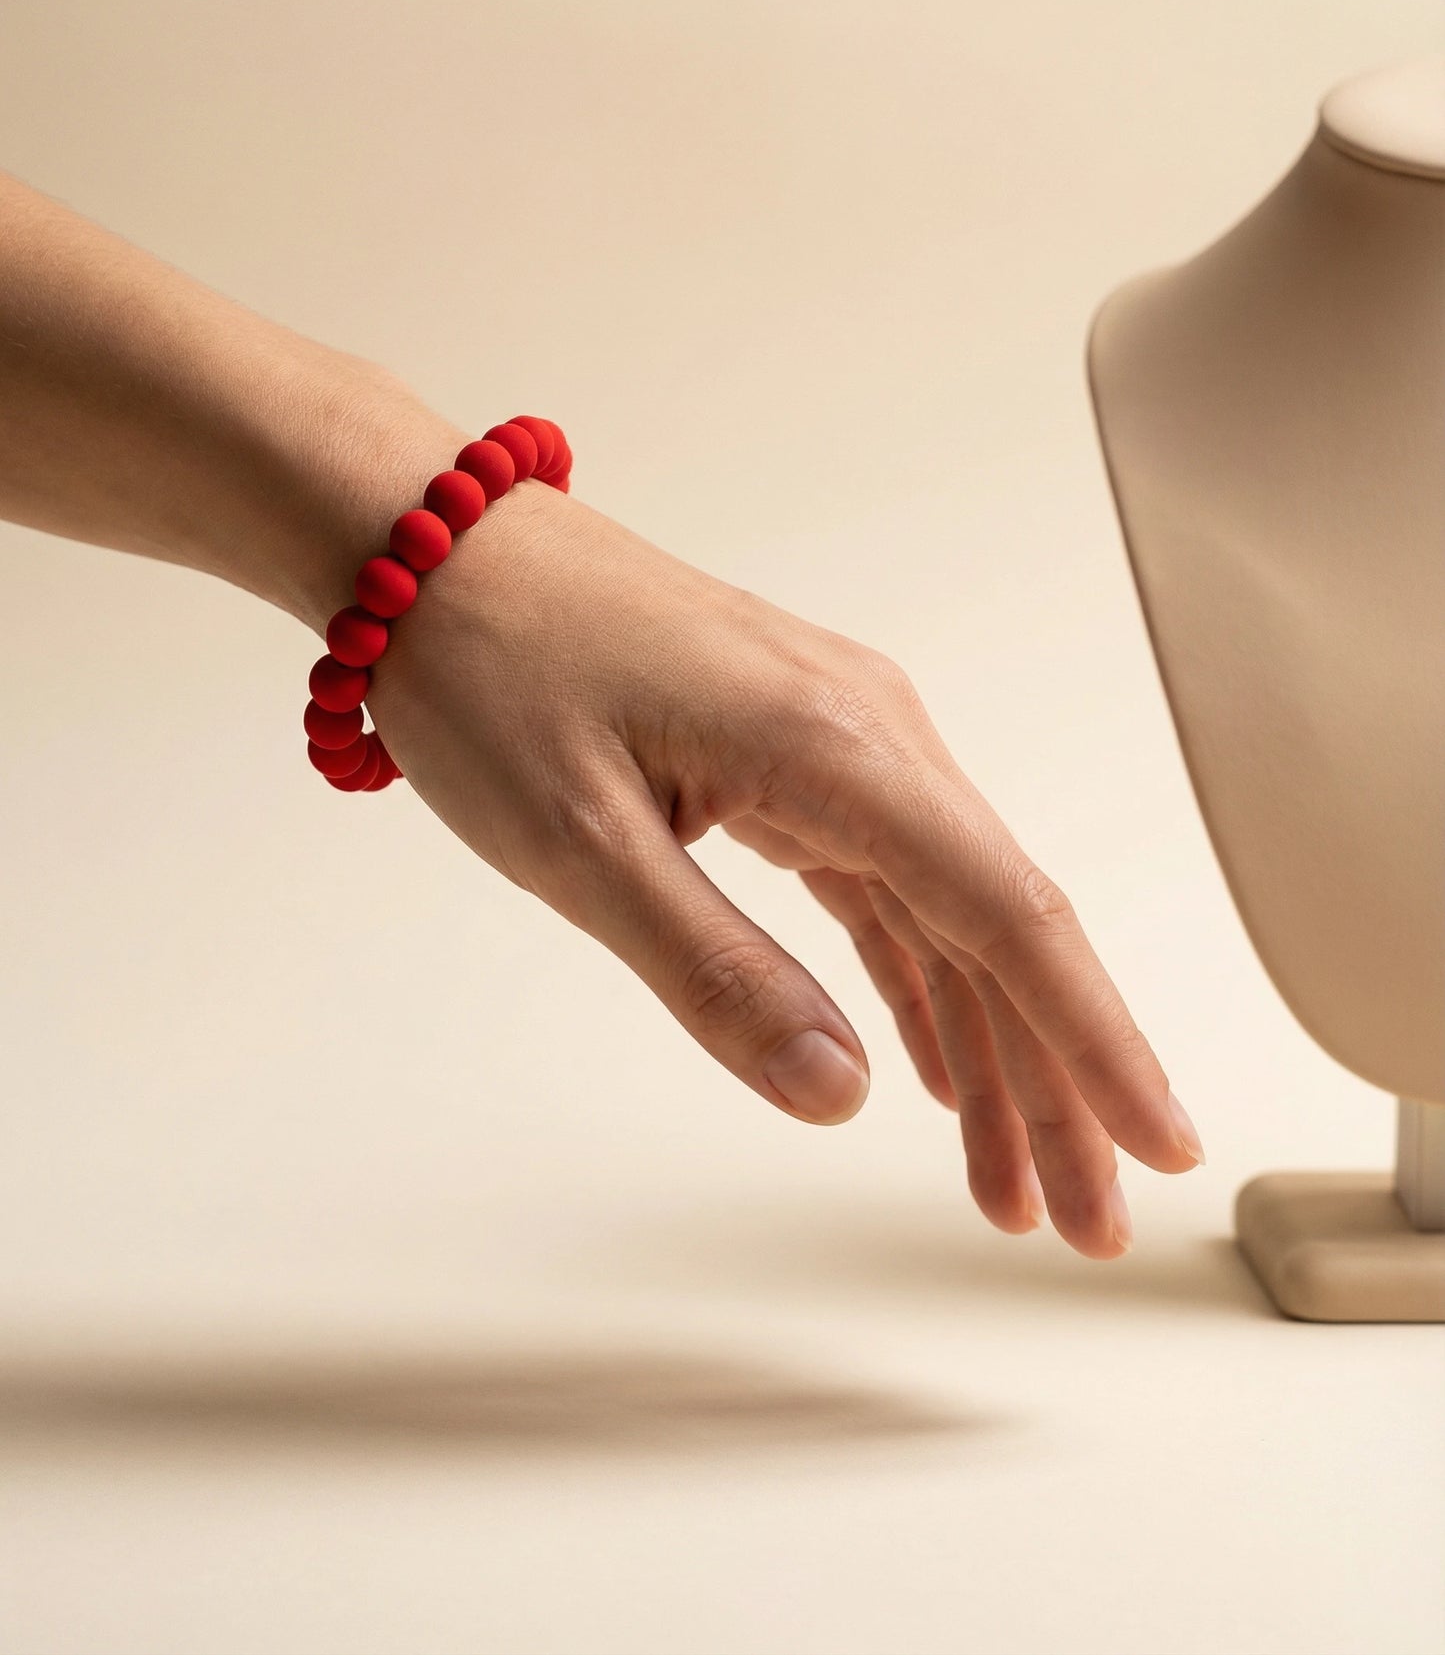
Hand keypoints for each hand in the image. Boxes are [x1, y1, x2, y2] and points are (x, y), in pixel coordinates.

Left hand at [366, 479, 1204, 1260]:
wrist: (434, 553)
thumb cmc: (494, 675)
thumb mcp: (583, 845)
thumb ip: (716, 972)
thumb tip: (838, 1096)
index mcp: (833, 746)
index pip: (1007, 912)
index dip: (1094, 1040)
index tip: (1159, 1144)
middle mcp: (869, 734)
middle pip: (1000, 925)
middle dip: (1051, 1079)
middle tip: (1084, 1221)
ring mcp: (837, 739)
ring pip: (949, 913)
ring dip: (988, 1045)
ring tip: (1011, 1179)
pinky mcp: (794, 755)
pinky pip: (887, 884)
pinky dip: (918, 981)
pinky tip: (931, 1064)